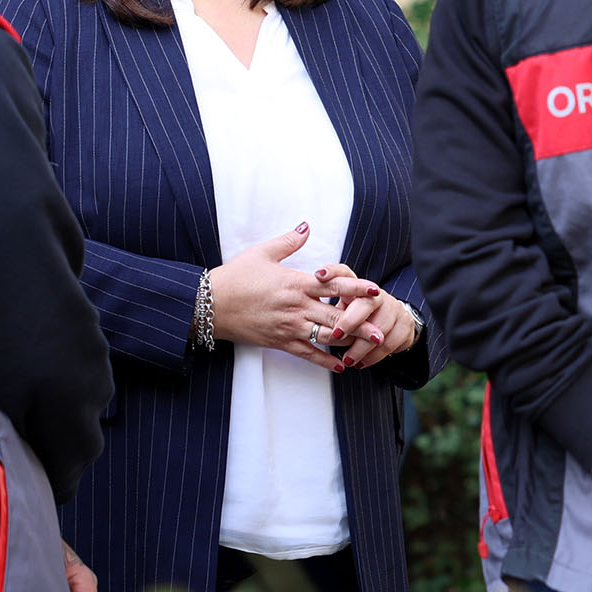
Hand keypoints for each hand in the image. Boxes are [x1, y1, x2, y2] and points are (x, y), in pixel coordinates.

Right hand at [208, 225, 379, 368]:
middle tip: (382, 330)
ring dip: (348, 343)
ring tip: (370, 349)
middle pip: (335, 316)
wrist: (209, 304)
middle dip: (361, 324)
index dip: (356, 288)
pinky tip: (341, 366)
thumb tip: (306, 225)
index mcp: (296, 283)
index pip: (333, 285)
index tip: (375, 291)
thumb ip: (289, 242)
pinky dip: (325, 361)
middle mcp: (297, 306)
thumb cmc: (236, 276)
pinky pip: (307, 354)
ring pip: (325, 337)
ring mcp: (289, 326)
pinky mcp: (279, 342)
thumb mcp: (262, 253)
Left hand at [309, 262, 416, 372]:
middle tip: (337, 335)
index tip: (319, 275)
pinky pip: (390, 343)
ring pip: (379, 328)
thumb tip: (304, 306)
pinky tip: (362, 363)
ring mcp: (393, 309)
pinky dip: (374, 356)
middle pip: (366, 302)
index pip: (344, 273)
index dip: (333, 272)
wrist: (394, 323)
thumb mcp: (344, 307)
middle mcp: (376, 295)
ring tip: (348, 359)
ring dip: (361, 347)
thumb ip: (326, 305)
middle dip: (351, 320)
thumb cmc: (359, 315)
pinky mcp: (405, 325)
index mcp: (357, 287)